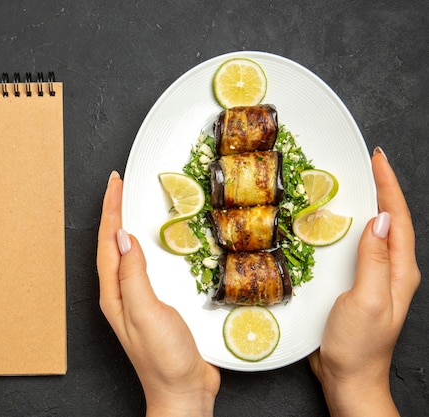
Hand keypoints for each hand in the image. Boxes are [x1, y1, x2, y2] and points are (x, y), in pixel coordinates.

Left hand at [97, 171, 219, 416]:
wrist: (183, 390)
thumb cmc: (163, 358)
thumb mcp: (145, 312)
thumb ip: (133, 274)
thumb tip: (123, 237)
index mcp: (113, 293)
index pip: (107, 242)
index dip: (110, 210)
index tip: (114, 184)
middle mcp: (121, 293)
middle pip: (112, 243)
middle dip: (113, 211)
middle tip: (118, 185)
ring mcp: (138, 298)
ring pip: (127, 252)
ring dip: (126, 225)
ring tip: (129, 203)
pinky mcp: (156, 302)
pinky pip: (146, 265)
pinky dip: (146, 245)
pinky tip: (153, 241)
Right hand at [309, 147, 420, 416]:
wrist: (349, 377)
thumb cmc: (359, 345)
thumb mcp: (368, 299)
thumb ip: (374, 260)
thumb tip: (378, 220)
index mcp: (400, 271)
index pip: (397, 219)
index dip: (388, 187)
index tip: (377, 160)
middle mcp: (391, 270)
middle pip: (389, 220)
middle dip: (381, 188)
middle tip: (366, 164)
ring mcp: (374, 277)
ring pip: (373, 231)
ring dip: (366, 205)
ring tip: (353, 184)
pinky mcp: (356, 283)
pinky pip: (356, 247)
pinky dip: (348, 227)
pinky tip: (334, 223)